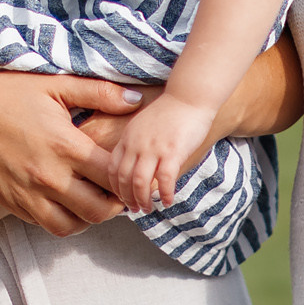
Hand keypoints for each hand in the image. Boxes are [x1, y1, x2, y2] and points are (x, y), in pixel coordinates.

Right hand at [0, 68, 143, 236]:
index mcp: (66, 146)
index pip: (113, 176)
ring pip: (70, 227)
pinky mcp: (8, 204)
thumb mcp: (54, 86)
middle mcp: (48, 176)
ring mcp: (26, 194)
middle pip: (98, 211)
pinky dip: (59, 219)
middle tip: (117, 194)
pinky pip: (42, 224)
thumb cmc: (5, 93)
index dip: (128, 178)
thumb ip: (99, 93)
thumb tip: (136, 100)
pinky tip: (63, 201)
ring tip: (90, 202)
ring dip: (87, 219)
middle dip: (115, 207)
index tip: (131, 173)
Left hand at [108, 96, 216, 214]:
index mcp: (128, 137)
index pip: (112, 167)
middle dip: (127, 198)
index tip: (122, 197)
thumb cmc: (172, 110)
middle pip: (123, 179)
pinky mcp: (172, 152)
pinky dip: (165, 195)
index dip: (115, 187)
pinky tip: (168, 201)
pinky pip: (165, 181)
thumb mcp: (144, 124)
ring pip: (140, 183)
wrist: (191, 95)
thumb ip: (138, 142)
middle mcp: (136, 143)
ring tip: (148, 209)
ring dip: (143, 200)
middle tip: (135, 208)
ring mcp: (153, 148)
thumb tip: (138, 165)